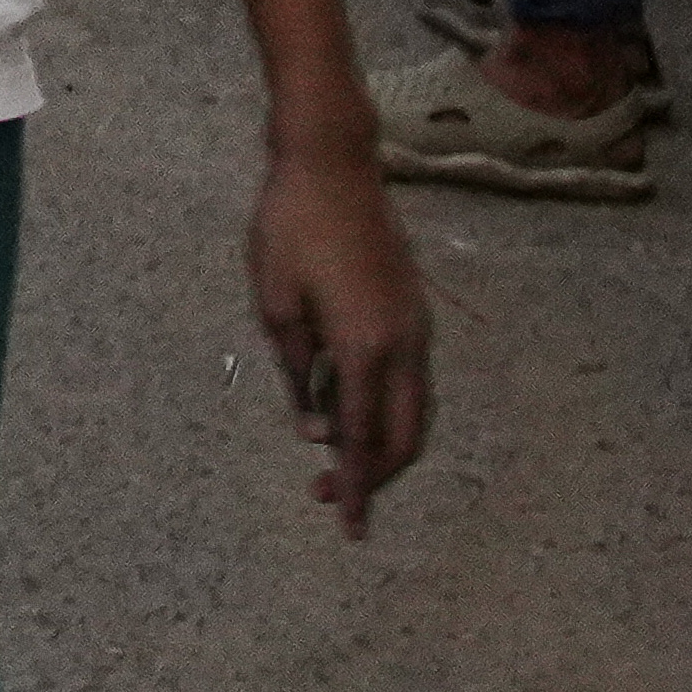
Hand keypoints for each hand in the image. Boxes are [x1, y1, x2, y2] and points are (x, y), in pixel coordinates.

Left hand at [251, 133, 436, 532]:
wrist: (332, 163)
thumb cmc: (291, 227)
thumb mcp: (275, 303)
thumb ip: (296, 372)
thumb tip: (313, 431)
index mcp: (365, 346)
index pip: (364, 438)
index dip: (357, 487)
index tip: (351, 528)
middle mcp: (405, 345)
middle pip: (405, 438)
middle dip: (375, 476)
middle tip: (328, 496)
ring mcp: (416, 328)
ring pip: (414, 412)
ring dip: (382, 443)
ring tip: (332, 451)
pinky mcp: (415, 313)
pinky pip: (410, 382)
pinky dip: (386, 409)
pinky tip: (345, 406)